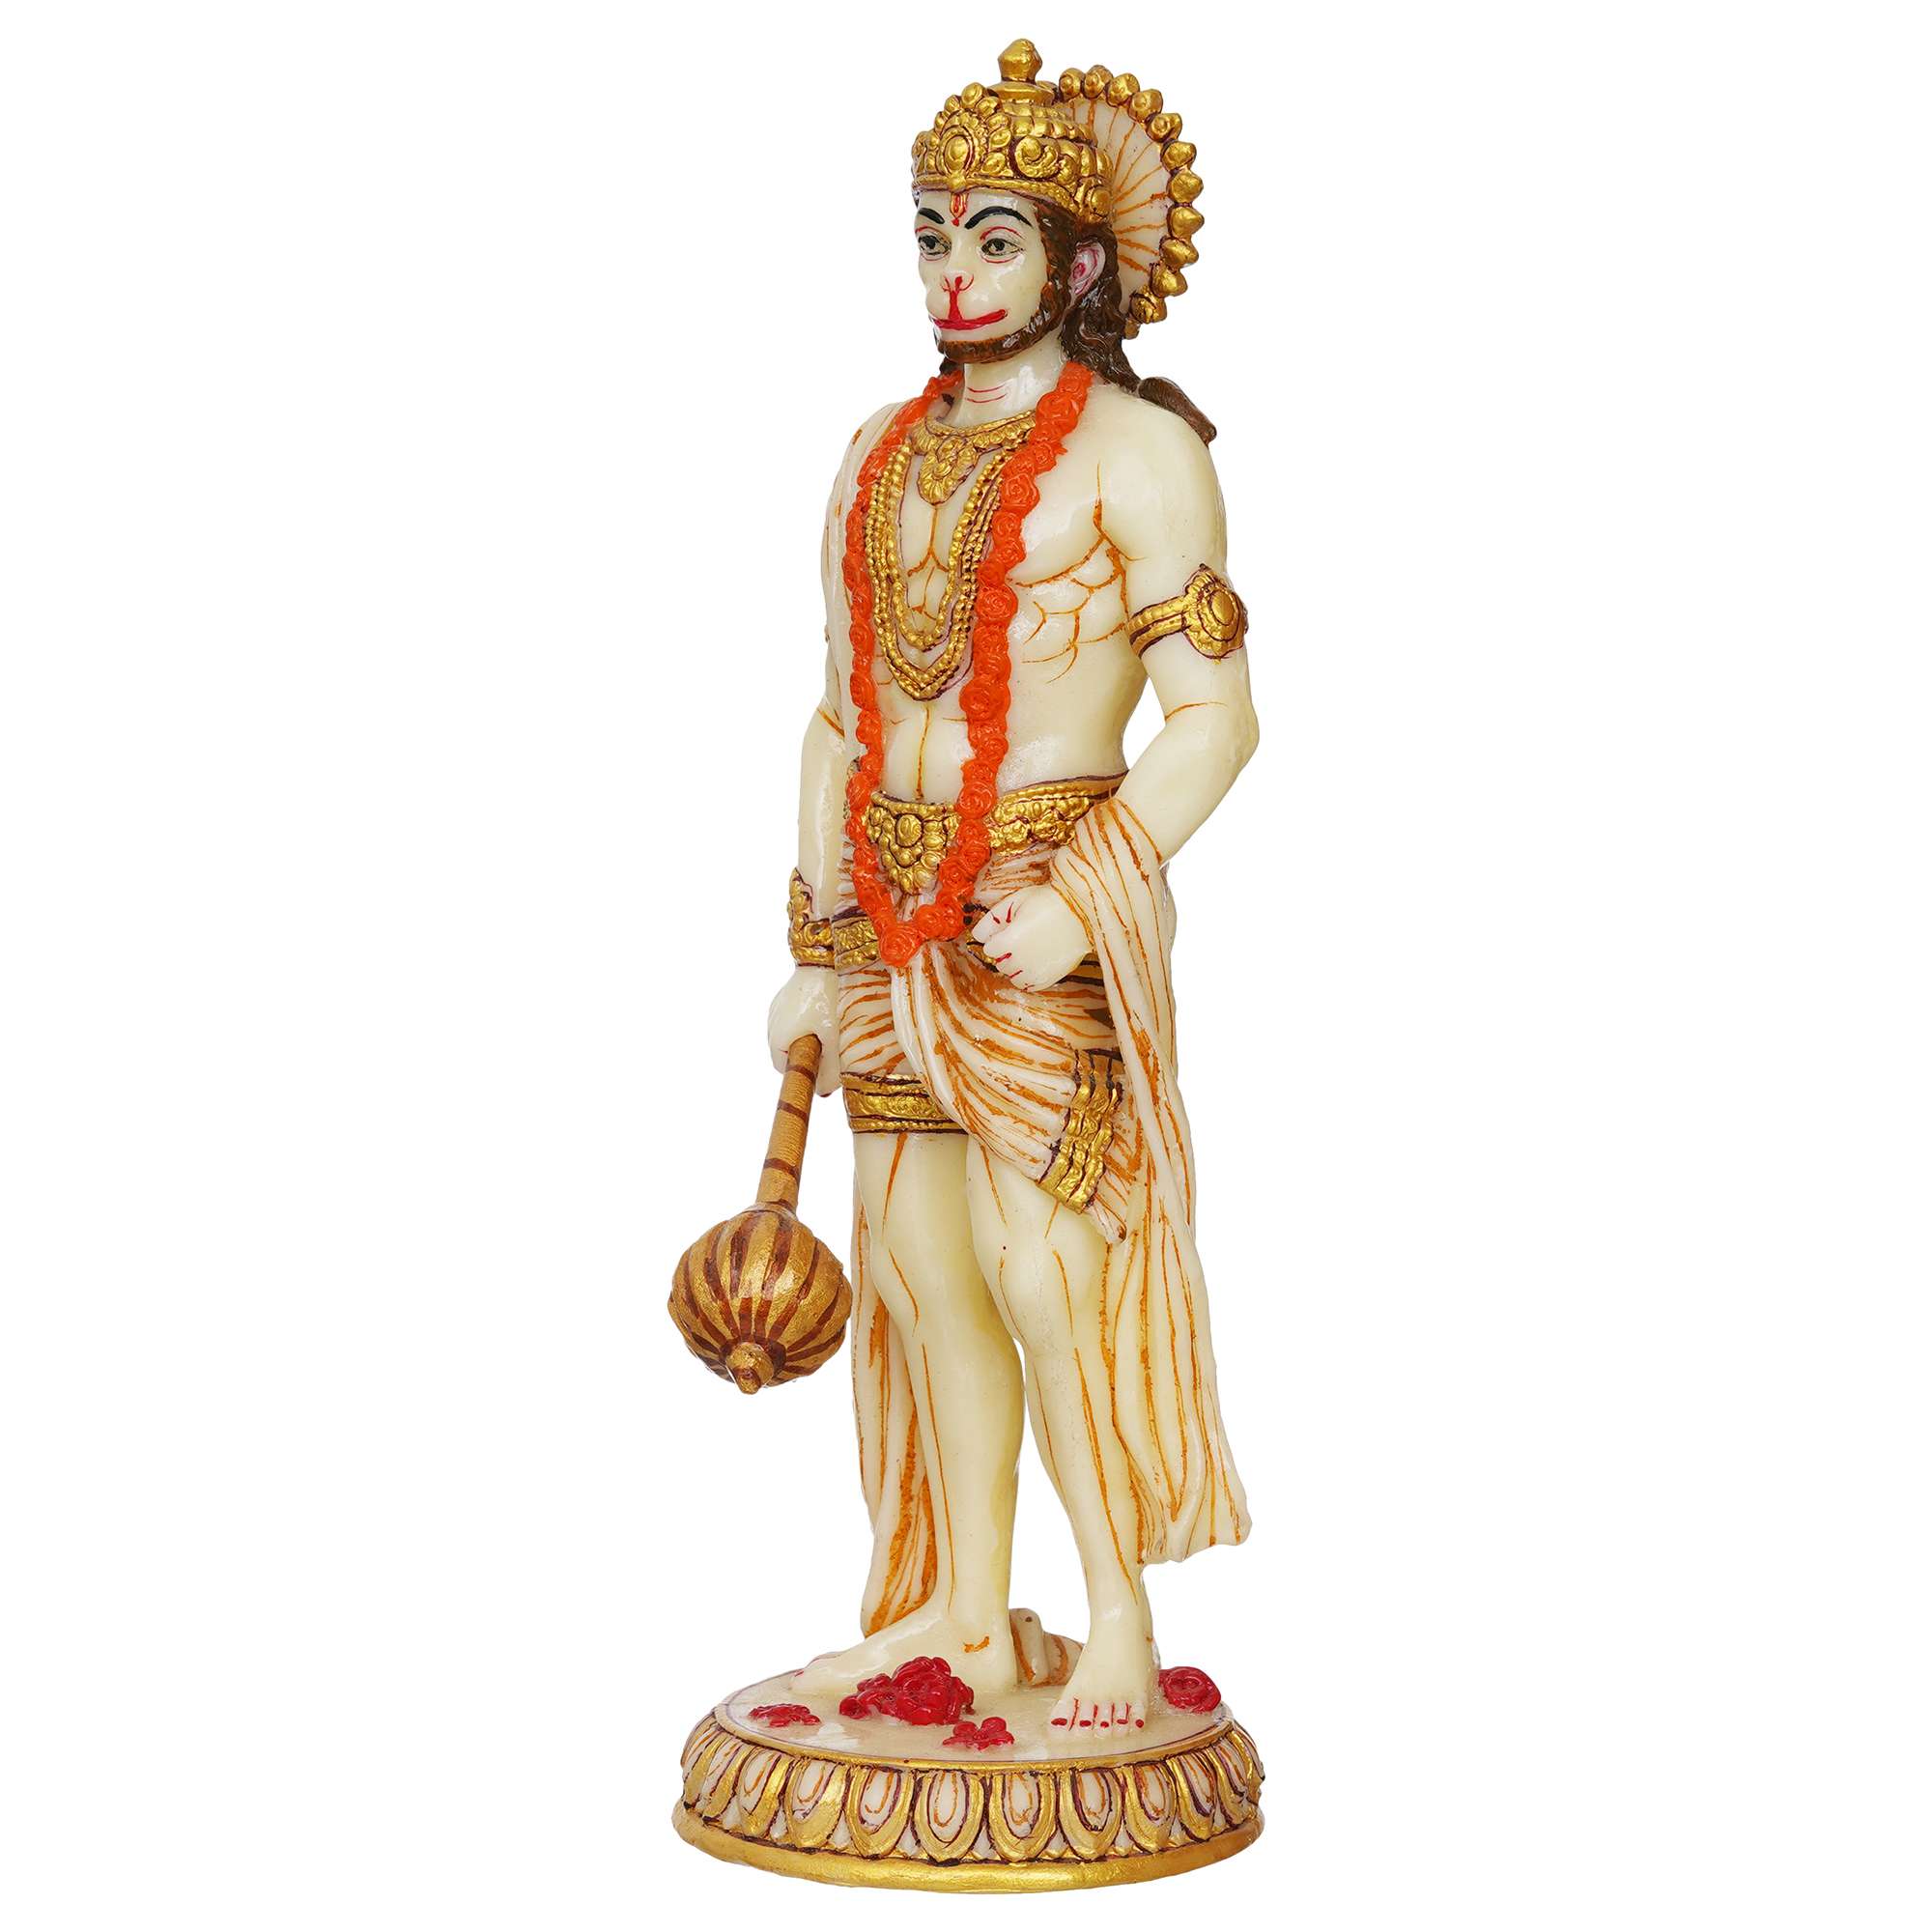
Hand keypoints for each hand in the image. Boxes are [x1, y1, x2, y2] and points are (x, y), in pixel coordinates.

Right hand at [766, 967, 840, 1094]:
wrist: (829, 957)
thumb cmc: (831, 1001)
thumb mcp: (836, 1042)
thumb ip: (829, 1073)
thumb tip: (821, 1092)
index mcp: (778, 1038)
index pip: (783, 1068)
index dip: (803, 1072)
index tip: (822, 1068)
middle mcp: (772, 1022)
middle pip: (787, 1050)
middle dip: (807, 1053)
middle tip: (833, 1049)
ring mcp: (778, 1005)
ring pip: (791, 1031)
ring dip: (808, 1034)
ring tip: (833, 1026)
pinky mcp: (788, 992)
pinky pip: (795, 1014)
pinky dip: (808, 1018)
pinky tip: (827, 1010)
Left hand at [971, 886, 1089, 991]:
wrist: (1084, 910)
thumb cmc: (1049, 901)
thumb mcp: (1016, 900)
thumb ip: (992, 918)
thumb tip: (977, 935)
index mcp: (1009, 940)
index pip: (989, 948)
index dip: (998, 937)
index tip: (1011, 928)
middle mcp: (1020, 960)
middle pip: (1000, 963)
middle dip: (1006, 951)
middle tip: (1023, 935)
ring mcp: (1035, 971)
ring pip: (1013, 977)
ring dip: (1016, 966)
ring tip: (1030, 950)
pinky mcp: (1049, 978)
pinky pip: (1029, 986)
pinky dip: (1028, 976)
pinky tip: (1036, 961)